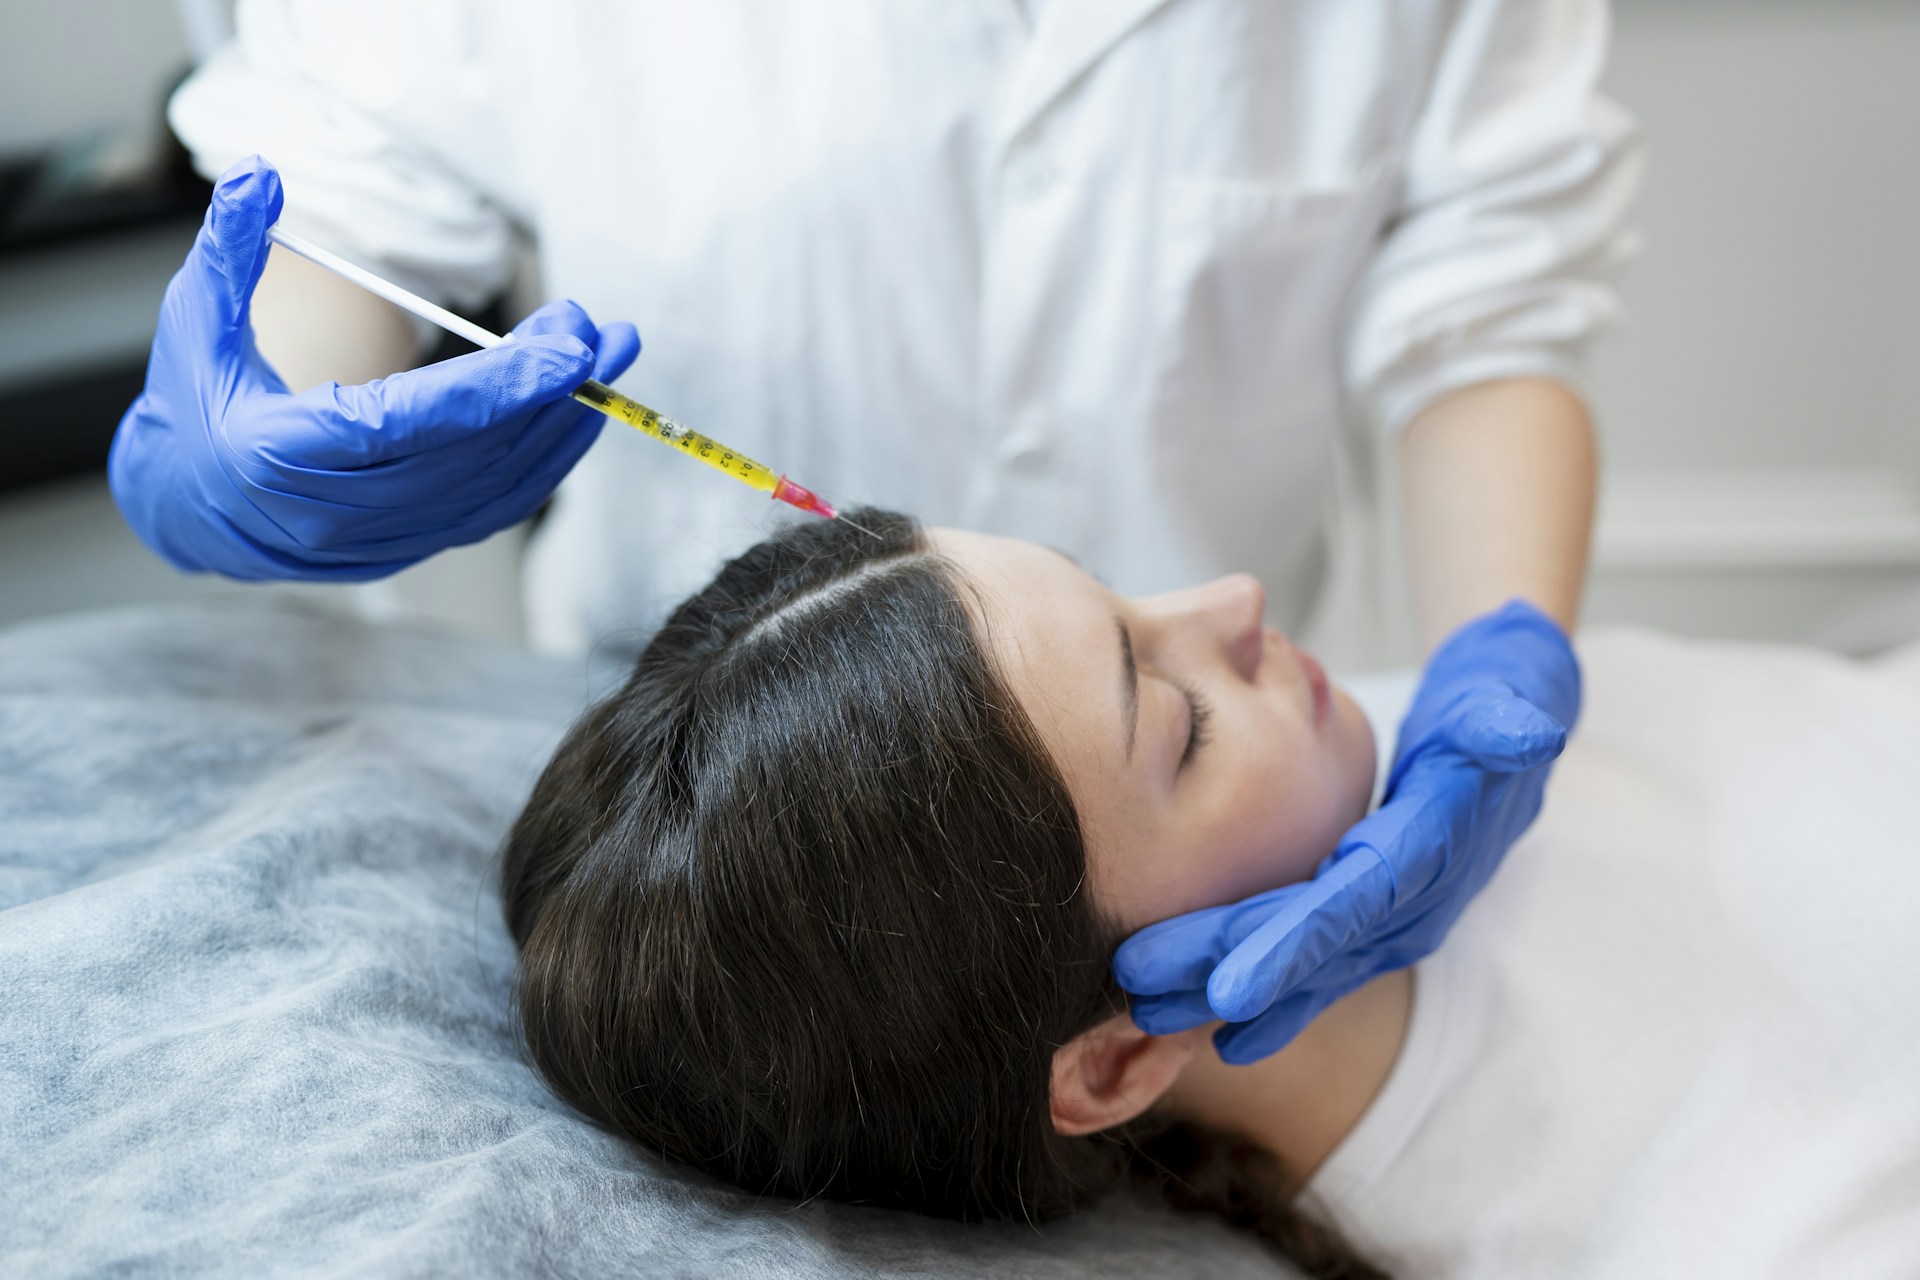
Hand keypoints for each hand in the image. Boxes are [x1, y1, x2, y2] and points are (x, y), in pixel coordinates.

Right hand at [109, 155, 640, 580]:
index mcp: (289, 452)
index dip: (501, 388)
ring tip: (609, 362)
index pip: (416, 422)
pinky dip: (543, 462)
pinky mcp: (411, 547)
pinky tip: (577, 413)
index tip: (568, 348)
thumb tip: (261, 174)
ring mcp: (382, 537)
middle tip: (598, 332)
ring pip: (496, 487)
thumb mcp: (193, 324)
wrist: (185, 510)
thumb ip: (230, 251)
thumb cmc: (193, 407)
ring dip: (563, 425)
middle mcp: (343, 508)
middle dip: (548, 391)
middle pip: (473, 453)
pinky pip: (493, 507)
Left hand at [1114, 600, 1580, 1063]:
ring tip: (1143, 1012)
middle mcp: (1412, 901)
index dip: (1291, 947)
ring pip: (1297, 967)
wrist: (1519, 719)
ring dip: (1219, 994)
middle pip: (1306, 948)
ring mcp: (1389, 918)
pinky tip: (1191, 1024)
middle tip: (1143, 998)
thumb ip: (1502, 720)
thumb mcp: (1506, 694)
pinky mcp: (1366, 916)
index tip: (1229, 990)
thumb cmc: (1500, 695)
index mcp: (1431, 847)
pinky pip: (1305, 964)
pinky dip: (1251, 993)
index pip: (1352, 905)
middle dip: (1222, 977)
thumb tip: (1524, 733)